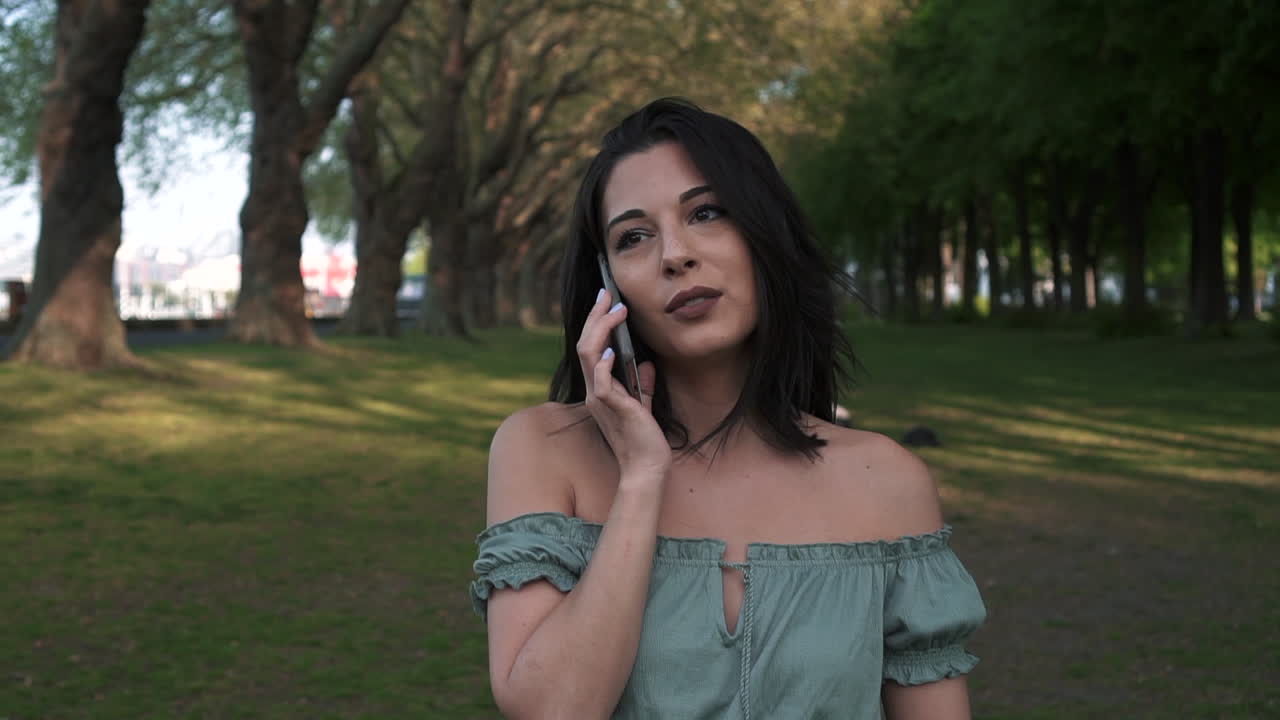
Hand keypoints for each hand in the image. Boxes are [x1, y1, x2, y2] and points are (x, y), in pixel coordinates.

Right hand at [577, 289, 669, 480]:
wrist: (647, 466)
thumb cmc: (645, 438)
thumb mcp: (643, 404)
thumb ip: (642, 384)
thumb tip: (644, 364)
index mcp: (599, 389)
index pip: (591, 349)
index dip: (596, 323)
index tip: (606, 300)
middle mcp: (594, 391)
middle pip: (586, 345)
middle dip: (596, 316)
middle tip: (606, 293)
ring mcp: (601, 399)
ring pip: (589, 356)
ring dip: (602, 329)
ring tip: (616, 310)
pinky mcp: (613, 408)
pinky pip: (601, 382)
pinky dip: (604, 364)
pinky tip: (612, 350)